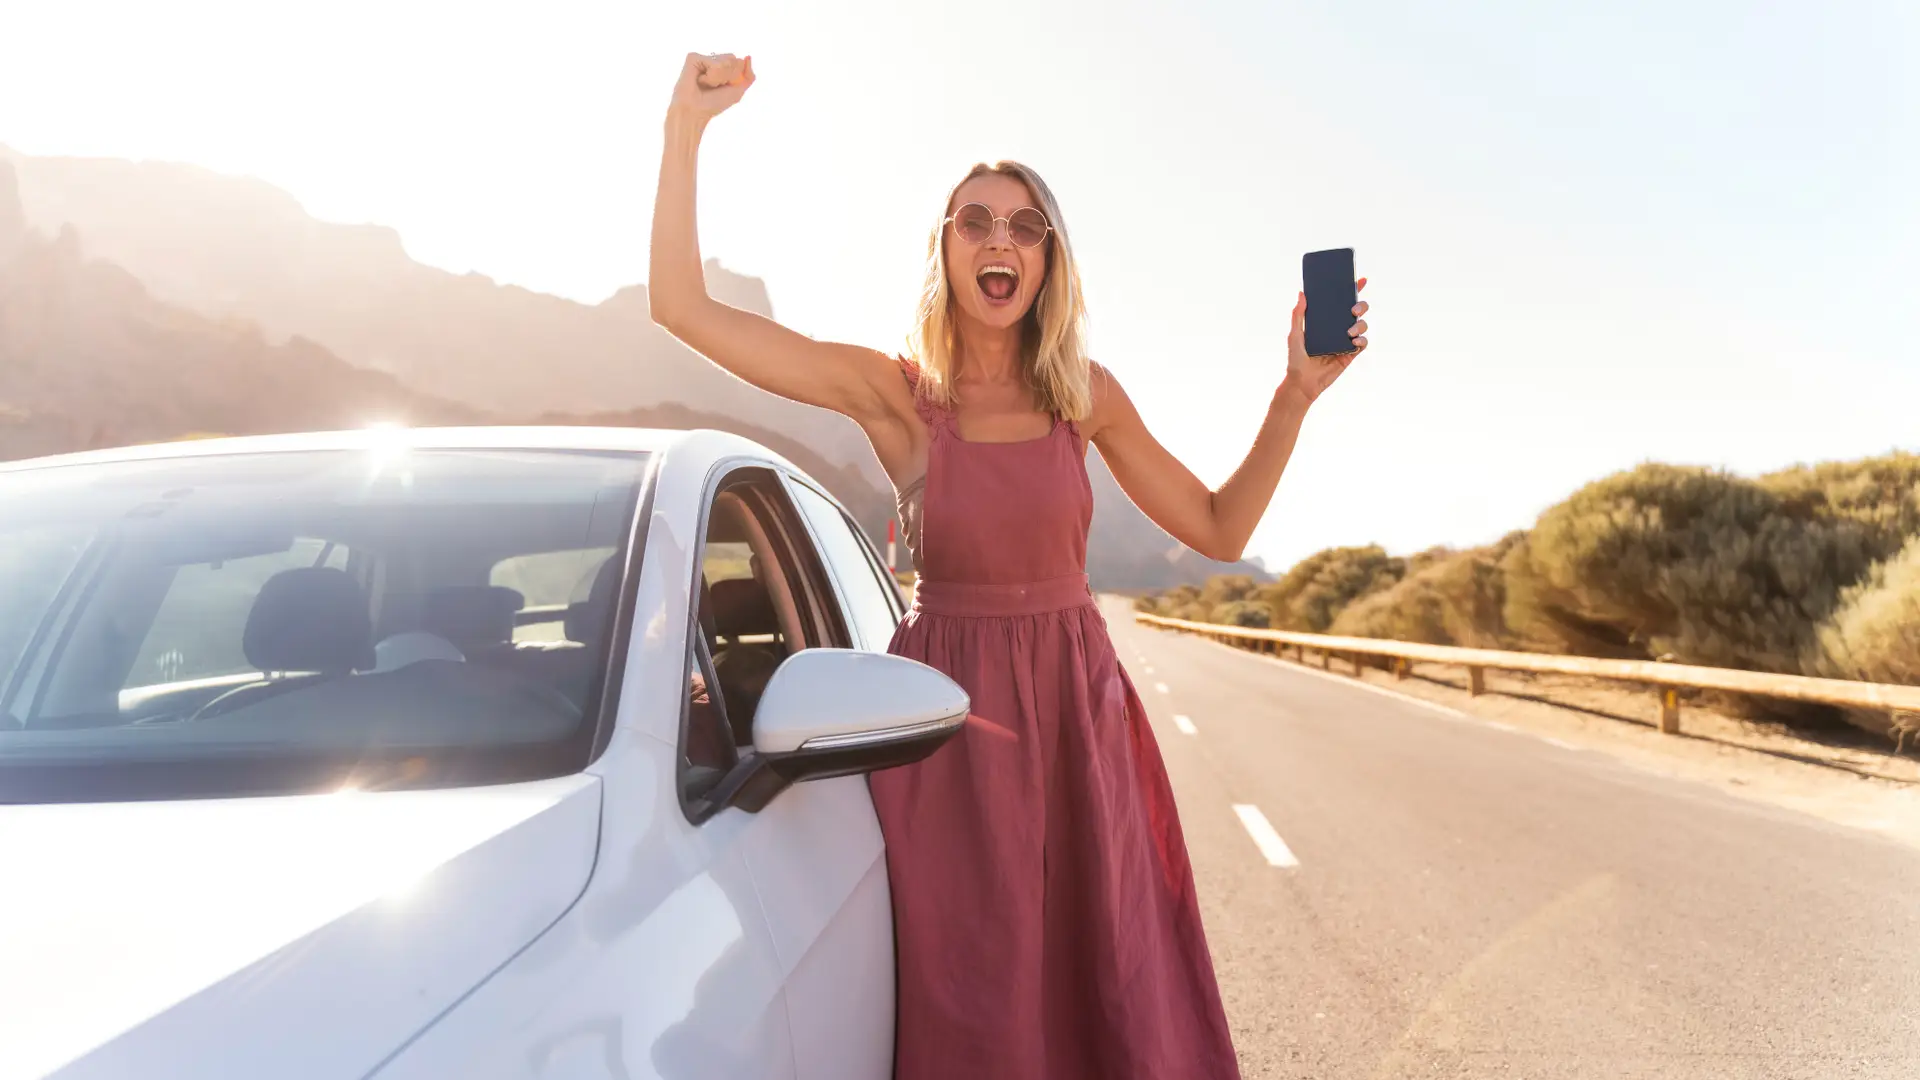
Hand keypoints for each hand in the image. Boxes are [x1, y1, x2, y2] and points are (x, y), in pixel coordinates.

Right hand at [668, 52, 754, 124]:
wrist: (696, 111)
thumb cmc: (713, 103)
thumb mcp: (738, 91)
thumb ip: (748, 76)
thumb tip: (748, 57)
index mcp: (723, 66)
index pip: (739, 63)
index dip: (735, 78)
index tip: (723, 87)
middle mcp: (713, 60)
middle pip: (734, 59)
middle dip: (729, 77)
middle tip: (714, 86)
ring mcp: (704, 57)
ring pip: (726, 60)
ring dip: (719, 78)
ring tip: (707, 84)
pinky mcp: (693, 57)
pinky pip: (714, 62)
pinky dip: (711, 77)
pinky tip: (700, 80)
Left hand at [1281, 278, 1368, 405]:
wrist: (1302, 383)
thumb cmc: (1296, 359)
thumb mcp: (1294, 334)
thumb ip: (1298, 315)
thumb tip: (1302, 293)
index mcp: (1325, 321)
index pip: (1340, 303)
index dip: (1352, 290)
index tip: (1360, 280)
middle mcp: (1337, 329)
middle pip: (1356, 311)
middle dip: (1360, 305)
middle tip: (1353, 308)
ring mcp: (1345, 341)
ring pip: (1362, 326)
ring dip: (1360, 324)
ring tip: (1349, 331)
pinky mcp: (1350, 355)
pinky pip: (1362, 344)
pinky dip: (1361, 340)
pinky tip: (1354, 341)